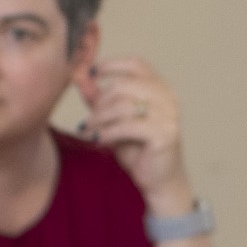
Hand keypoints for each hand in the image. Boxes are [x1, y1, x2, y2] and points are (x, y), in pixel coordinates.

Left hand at [75, 57, 192, 211]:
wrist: (160, 182)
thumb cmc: (139, 150)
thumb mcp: (114, 120)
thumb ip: (99, 97)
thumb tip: (78, 74)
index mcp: (160, 89)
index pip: (136, 64)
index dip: (112, 65)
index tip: (92, 73)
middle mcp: (168, 98)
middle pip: (123, 85)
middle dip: (99, 101)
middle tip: (88, 119)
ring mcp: (168, 115)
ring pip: (122, 105)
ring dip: (99, 119)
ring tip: (89, 131)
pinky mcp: (164, 133)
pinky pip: (127, 126)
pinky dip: (108, 132)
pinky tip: (99, 141)